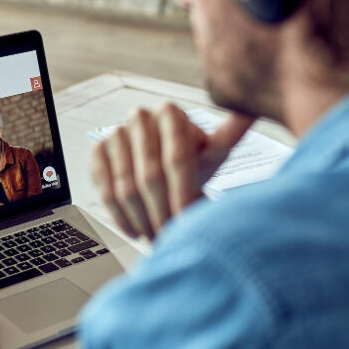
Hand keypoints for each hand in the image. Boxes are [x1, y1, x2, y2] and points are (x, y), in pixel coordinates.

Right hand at [91, 103, 253, 239]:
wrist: (163, 163)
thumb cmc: (194, 160)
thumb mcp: (216, 149)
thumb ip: (233, 131)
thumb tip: (250, 110)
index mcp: (170, 112)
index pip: (176, 159)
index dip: (182, 195)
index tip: (187, 222)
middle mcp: (139, 117)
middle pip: (150, 176)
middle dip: (161, 212)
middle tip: (170, 236)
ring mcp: (115, 133)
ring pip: (126, 186)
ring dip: (141, 219)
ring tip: (155, 237)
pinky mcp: (98, 151)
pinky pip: (104, 188)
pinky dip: (119, 215)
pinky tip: (134, 229)